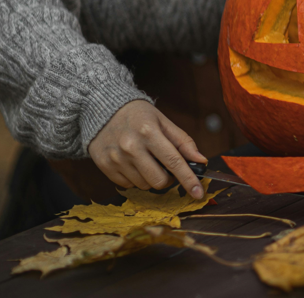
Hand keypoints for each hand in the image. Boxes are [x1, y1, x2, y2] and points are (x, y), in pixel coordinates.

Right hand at [89, 100, 207, 198]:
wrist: (103, 109)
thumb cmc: (139, 115)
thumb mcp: (164, 122)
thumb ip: (183, 142)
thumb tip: (201, 161)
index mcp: (149, 132)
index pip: (174, 162)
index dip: (189, 180)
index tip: (199, 193)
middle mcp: (131, 147)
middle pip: (159, 181)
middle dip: (169, 179)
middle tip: (167, 167)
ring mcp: (116, 158)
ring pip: (144, 185)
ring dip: (151, 178)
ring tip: (147, 160)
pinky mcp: (104, 166)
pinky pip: (128, 185)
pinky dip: (136, 178)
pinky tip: (133, 163)